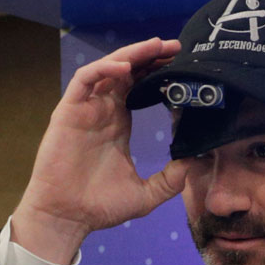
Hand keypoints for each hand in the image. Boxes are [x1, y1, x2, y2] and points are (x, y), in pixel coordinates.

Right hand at [10, 37, 191, 263]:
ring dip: (131, 55)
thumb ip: (171, 179)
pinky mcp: (69, 112)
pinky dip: (104, 69)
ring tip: (155, 47)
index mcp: (119, 123)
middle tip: (175, 46)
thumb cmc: (100, 206)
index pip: (140, 86)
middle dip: (149, 55)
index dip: (158, 71)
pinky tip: (125, 69)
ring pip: (107, 69)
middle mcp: (103, 111)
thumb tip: (196, 162)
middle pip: (127, 71)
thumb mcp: (147, 194)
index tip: (182, 64)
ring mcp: (85, 109)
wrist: (67, 218)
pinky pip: (85, 80)